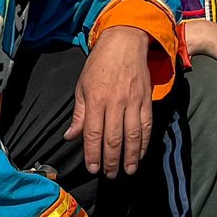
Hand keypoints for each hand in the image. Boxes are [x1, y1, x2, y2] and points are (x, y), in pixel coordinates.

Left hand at [65, 26, 153, 177]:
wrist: (125, 42)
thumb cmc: (100, 64)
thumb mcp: (82, 86)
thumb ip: (79, 114)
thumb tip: (70, 137)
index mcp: (96, 99)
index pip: (93, 133)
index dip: (92, 154)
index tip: (93, 168)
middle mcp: (115, 102)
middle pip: (113, 138)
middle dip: (111, 160)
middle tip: (109, 175)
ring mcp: (133, 101)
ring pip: (132, 135)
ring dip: (129, 156)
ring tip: (127, 171)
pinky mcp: (146, 99)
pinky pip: (146, 125)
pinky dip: (144, 142)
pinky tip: (140, 154)